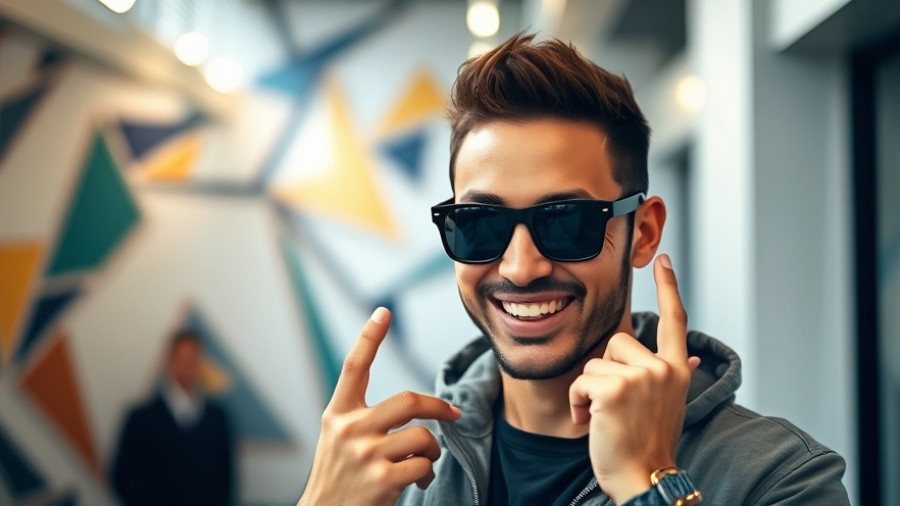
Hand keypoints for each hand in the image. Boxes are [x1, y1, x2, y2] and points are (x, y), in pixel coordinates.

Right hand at [298, 307, 461, 505]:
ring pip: (423, 437)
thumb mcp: (338, 438)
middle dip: (438, 406)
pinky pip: (423, 465)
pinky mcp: (382, 480)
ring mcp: (366, 455)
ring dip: (432, 451)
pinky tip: (415, 481)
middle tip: (453, 413)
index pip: (354, 367)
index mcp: (337, 414)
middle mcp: (349, 430)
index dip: (369, 337)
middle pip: (408, 401)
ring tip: (423, 462)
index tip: (384, 312)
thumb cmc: (339, 476)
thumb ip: (361, 417)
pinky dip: (426, 474)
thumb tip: (411, 405)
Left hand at [569, 255, 697, 503]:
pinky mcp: (616, 388)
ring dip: (589, 390)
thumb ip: (668, 374)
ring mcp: (641, 377)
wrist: (644, 479)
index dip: (668, 287)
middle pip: (615, 342)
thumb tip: (685, 357)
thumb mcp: (666, 405)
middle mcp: (663, 368)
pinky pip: (581, 380)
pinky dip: (578, 403)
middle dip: (604, 372)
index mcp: (675, 370)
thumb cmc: (646, 444)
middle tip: (613, 406)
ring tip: (604, 418)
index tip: (662, 260)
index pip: (674, 320)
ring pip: (594, 362)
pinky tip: (591, 423)